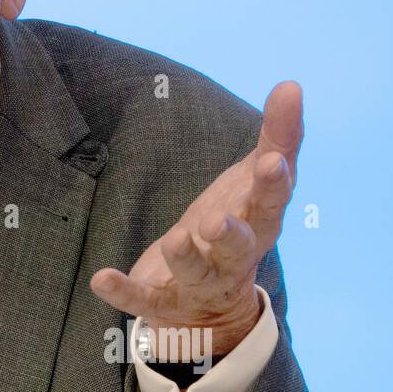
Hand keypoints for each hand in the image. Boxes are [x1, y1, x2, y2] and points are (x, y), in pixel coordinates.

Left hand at [89, 81, 302, 357]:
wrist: (215, 307)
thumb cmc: (238, 224)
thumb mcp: (254, 182)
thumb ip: (276, 137)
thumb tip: (291, 84)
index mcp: (258, 221)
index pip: (273, 201)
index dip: (274, 182)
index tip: (274, 161)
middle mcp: (235, 256)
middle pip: (241, 246)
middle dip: (231, 233)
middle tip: (216, 219)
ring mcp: (201, 282)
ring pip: (197, 273)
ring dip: (185, 258)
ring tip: (174, 240)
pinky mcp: (167, 302)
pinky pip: (145, 300)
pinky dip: (125, 291)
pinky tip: (101, 279)